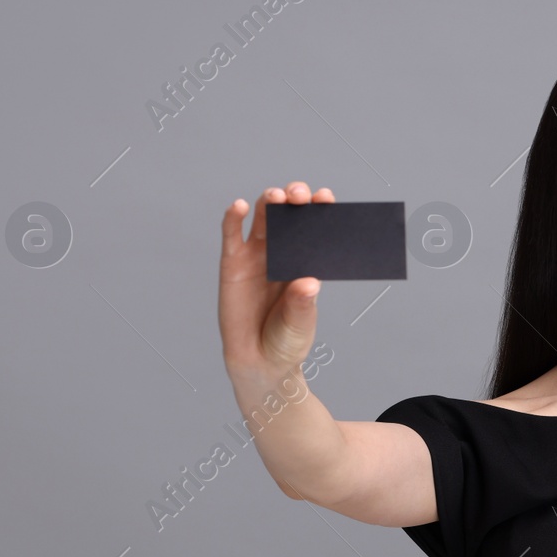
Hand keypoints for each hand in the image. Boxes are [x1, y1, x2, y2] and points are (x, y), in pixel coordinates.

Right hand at [219, 181, 331, 377]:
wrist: (260, 362)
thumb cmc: (287, 341)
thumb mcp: (300, 324)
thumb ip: (302, 303)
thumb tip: (308, 282)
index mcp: (307, 262)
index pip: (315, 229)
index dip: (320, 210)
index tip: (325, 198)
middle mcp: (283, 253)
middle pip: (289, 217)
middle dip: (295, 200)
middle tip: (300, 195)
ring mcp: (257, 256)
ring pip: (262, 219)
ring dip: (268, 202)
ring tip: (276, 197)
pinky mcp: (232, 263)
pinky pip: (231, 235)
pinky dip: (233, 218)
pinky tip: (238, 206)